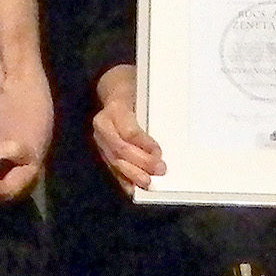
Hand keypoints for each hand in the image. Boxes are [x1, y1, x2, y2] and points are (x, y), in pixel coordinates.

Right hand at [89, 68, 162, 194]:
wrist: (115, 87)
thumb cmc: (136, 88)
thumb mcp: (145, 90)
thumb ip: (155, 107)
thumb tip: (175, 124)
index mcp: (115, 108)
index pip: (130, 131)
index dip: (144, 144)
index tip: (159, 153)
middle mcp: (103, 124)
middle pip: (121, 149)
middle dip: (141, 162)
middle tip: (160, 170)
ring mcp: (100, 138)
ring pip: (114, 160)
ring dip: (132, 174)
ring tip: (148, 183)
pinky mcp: (102, 149)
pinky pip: (111, 166)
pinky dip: (122, 178)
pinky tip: (133, 188)